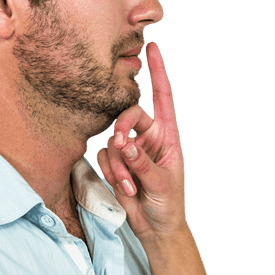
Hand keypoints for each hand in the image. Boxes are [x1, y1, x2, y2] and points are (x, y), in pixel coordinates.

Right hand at [96, 42, 185, 241]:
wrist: (156, 227)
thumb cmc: (169, 203)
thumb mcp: (163, 184)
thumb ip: (143, 163)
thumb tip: (125, 144)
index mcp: (169, 135)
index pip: (163, 97)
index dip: (158, 72)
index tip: (152, 48)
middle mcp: (150, 136)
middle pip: (129, 115)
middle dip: (123, 130)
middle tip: (123, 149)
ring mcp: (132, 148)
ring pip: (114, 140)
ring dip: (119, 165)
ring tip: (132, 186)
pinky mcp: (116, 162)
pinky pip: (105, 156)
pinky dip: (113, 172)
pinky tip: (125, 189)